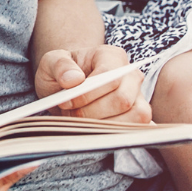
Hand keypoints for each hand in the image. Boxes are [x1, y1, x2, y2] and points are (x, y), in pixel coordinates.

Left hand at [34, 46, 150, 122]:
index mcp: (113, 56)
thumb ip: (60, 65)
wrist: (69, 85)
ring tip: (81, 121)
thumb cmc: (63, 72)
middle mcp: (131, 75)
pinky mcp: (140, 115)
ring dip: (103, 125)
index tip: (66, 102)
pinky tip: (95, 130)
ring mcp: (139, 96)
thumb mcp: (51, 61)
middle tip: (70, 114)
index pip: (110, 77)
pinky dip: (116, 134)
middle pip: (123, 100)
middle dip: (92, 112)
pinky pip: (137, 128)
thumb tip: (74, 79)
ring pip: (134, 116)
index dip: (87, 94)